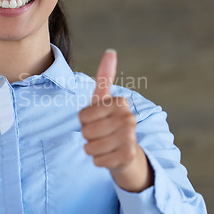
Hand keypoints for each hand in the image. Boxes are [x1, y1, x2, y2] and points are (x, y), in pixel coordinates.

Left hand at [78, 49, 152, 191]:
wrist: (127, 154)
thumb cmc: (109, 123)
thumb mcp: (103, 101)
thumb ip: (105, 77)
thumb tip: (110, 51)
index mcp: (120, 102)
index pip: (83, 115)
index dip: (84, 121)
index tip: (97, 120)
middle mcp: (128, 118)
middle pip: (86, 131)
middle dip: (88, 137)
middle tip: (102, 135)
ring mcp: (130, 137)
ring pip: (90, 147)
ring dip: (93, 149)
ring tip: (105, 145)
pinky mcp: (127, 156)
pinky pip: (97, 160)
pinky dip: (99, 161)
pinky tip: (110, 157)